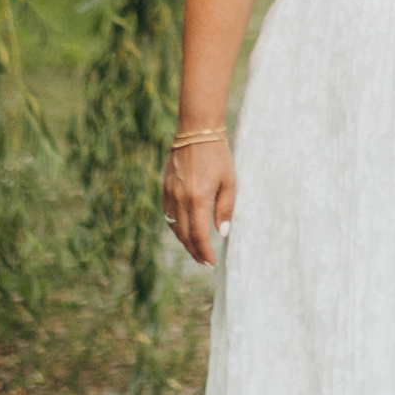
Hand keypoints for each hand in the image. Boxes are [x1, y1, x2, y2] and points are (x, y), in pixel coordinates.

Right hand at [161, 130, 234, 267]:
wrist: (197, 132)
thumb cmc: (218, 156)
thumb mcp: (229, 181)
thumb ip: (225, 209)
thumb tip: (222, 233)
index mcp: (198, 199)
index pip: (199, 235)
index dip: (204, 252)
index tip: (211, 263)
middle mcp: (180, 199)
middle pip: (184, 235)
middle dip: (194, 251)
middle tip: (204, 262)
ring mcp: (170, 194)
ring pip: (174, 227)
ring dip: (184, 241)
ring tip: (196, 250)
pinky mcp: (165, 188)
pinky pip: (168, 214)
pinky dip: (176, 226)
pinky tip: (184, 230)